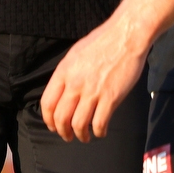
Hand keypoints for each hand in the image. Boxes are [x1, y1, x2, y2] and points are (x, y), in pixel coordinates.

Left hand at [40, 15, 148, 142]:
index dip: (49, 120)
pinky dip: (99, 132)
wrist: (126, 35)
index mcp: (64, 71)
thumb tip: (63, 91)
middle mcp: (75, 82)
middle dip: (63, 132)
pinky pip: (99, 123)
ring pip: (78, 124)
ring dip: (80, 135)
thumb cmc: (103, 41)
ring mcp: (93, 90)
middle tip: (68, 136)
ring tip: (85, 137)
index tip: (54, 127)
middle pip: (61, 118)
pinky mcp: (110, 97)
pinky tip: (101, 131)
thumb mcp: (76, 53)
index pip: (47, 103)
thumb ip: (68, 72)